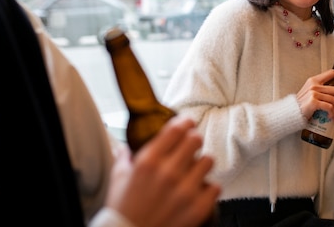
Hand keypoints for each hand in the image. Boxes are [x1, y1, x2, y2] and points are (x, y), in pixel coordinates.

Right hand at [105, 116, 219, 226]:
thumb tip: (123, 147)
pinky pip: (215, 186)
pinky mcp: (198, 208)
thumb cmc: (123, 211)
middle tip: (192, 145)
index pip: (176, 129)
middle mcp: (168, 173)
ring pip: (209, 160)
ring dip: (202, 164)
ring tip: (195, 170)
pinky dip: (209, 188)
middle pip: (195, 139)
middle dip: (194, 140)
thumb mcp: (118, 180)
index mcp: (148, 162)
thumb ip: (123, 159)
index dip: (185, 122)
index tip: (188, 122)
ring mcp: (185, 191)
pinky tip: (199, 190)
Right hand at [296, 69, 333, 120]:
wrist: (290, 113)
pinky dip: (332, 114)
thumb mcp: (309, 93)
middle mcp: (314, 85)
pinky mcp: (313, 101)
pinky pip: (330, 107)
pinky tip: (330, 117)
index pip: (331, 73)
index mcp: (313, 80)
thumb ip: (320, 91)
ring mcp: (313, 92)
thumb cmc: (301, 106)